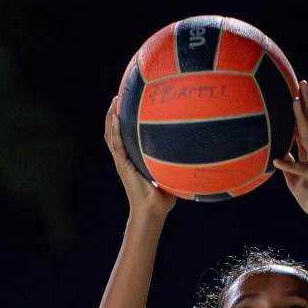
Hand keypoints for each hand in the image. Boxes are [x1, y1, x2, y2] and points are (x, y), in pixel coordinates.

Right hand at [104, 98, 176, 218]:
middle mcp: (125, 158)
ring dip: (111, 118)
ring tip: (114, 101)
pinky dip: (114, 130)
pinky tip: (115, 117)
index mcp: (133, 159)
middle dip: (115, 114)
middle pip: (115, 132)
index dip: (124, 121)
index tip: (128, 103)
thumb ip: (176, 160)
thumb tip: (196, 148)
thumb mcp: (170, 173)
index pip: (125, 136)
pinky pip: (116, 145)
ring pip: (111, 135)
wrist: (153, 211)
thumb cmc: (164, 196)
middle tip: (118, 96)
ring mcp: (122, 162)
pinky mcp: (122, 166)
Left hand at [272, 81, 307, 228]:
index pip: (305, 128)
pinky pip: (303, 168)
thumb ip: (291, 170)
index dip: (301, 110)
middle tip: (302, 82)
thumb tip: (282, 155)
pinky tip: (279, 161)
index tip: (297, 92)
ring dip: (301, 118)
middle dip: (306, 102)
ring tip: (294, 100)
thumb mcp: (297, 184)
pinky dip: (291, 165)